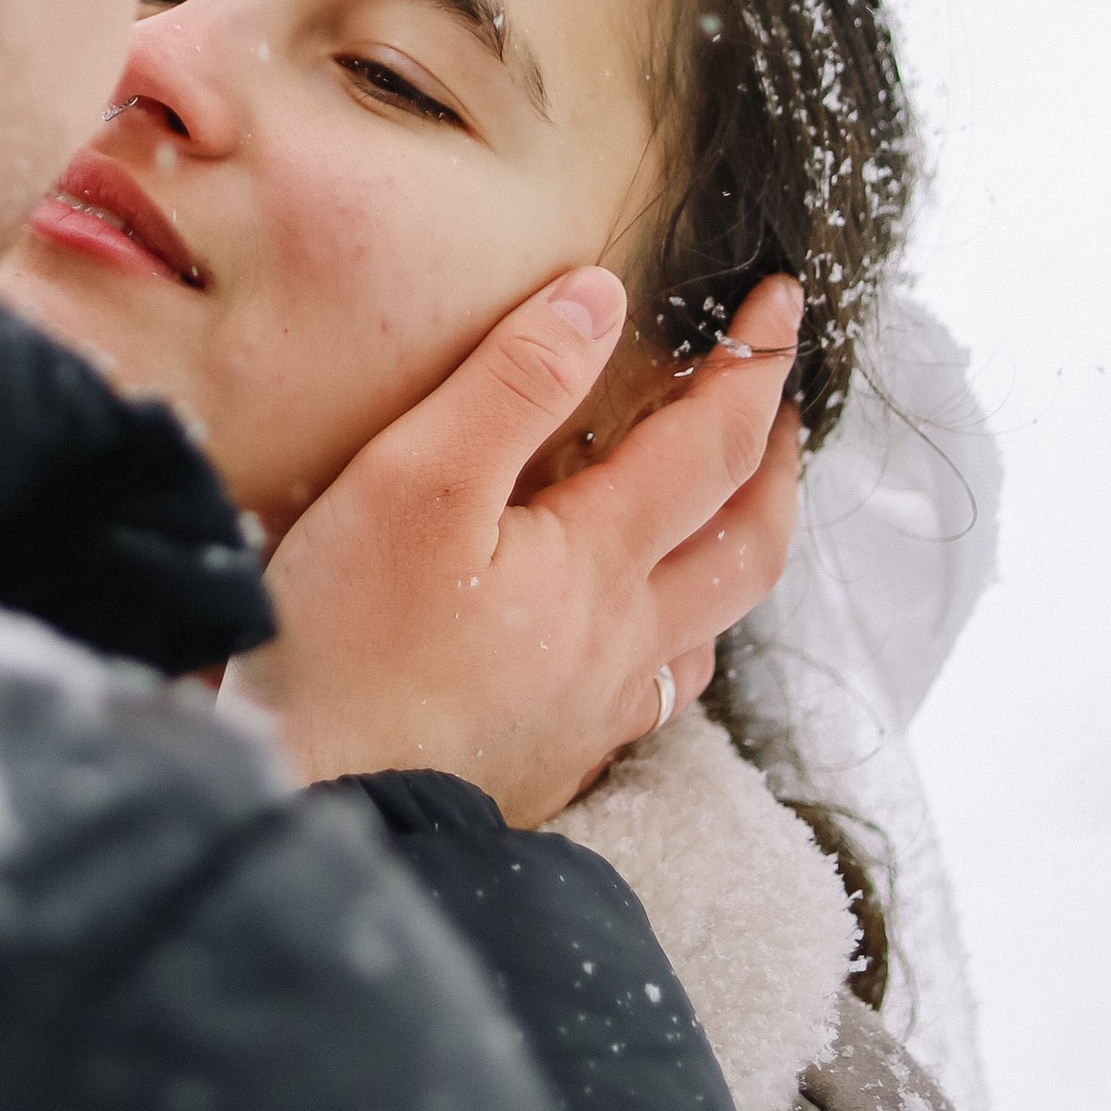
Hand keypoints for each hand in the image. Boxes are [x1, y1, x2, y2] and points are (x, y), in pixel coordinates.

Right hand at [218, 271, 803, 827]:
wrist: (327, 811)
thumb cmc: (351, 643)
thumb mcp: (415, 480)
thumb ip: (511, 384)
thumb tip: (600, 299)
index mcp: (598, 559)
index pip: (713, 444)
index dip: (756, 365)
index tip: (783, 302)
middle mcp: (624, 638)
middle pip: (748, 543)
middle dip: (776, 463)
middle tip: (778, 404)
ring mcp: (596, 708)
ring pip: (711, 625)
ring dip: (739, 550)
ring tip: (726, 508)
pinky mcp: (557, 758)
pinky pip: (657, 691)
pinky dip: (679, 638)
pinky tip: (646, 636)